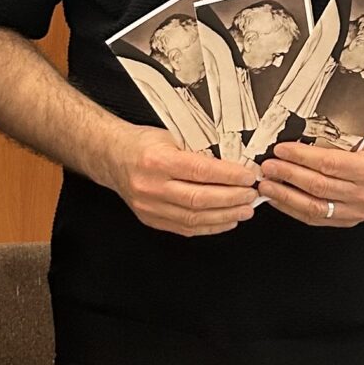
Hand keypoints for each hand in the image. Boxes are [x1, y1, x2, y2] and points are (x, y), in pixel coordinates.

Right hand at [105, 127, 260, 237]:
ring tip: (245, 210)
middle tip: (251, 195)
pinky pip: (185, 228)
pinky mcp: (151, 219)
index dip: (229, 177)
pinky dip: (209, 227)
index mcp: (157, 161)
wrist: (112, 156)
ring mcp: (150, 207)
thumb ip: (198, 150)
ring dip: (225, 216)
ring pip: (194, 218)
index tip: (248, 177)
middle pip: (199, 199)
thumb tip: (234, 162)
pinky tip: (226, 221)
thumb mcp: (170, 136)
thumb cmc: (143, 143)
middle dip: (232, 199)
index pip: (201, 171)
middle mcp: (151, 186)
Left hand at [259, 129, 363, 228]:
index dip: (301, 157)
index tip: (282, 151)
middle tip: (268, 167)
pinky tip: (279, 199)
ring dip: (285, 196)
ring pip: (314, 207)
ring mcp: (357, 211)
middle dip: (288, 175)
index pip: (328, 164)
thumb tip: (298, 139)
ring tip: (267, 185)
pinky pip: (316, 218)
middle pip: (318, 186)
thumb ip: (334, 140)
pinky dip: (293, 209)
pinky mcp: (348, 220)